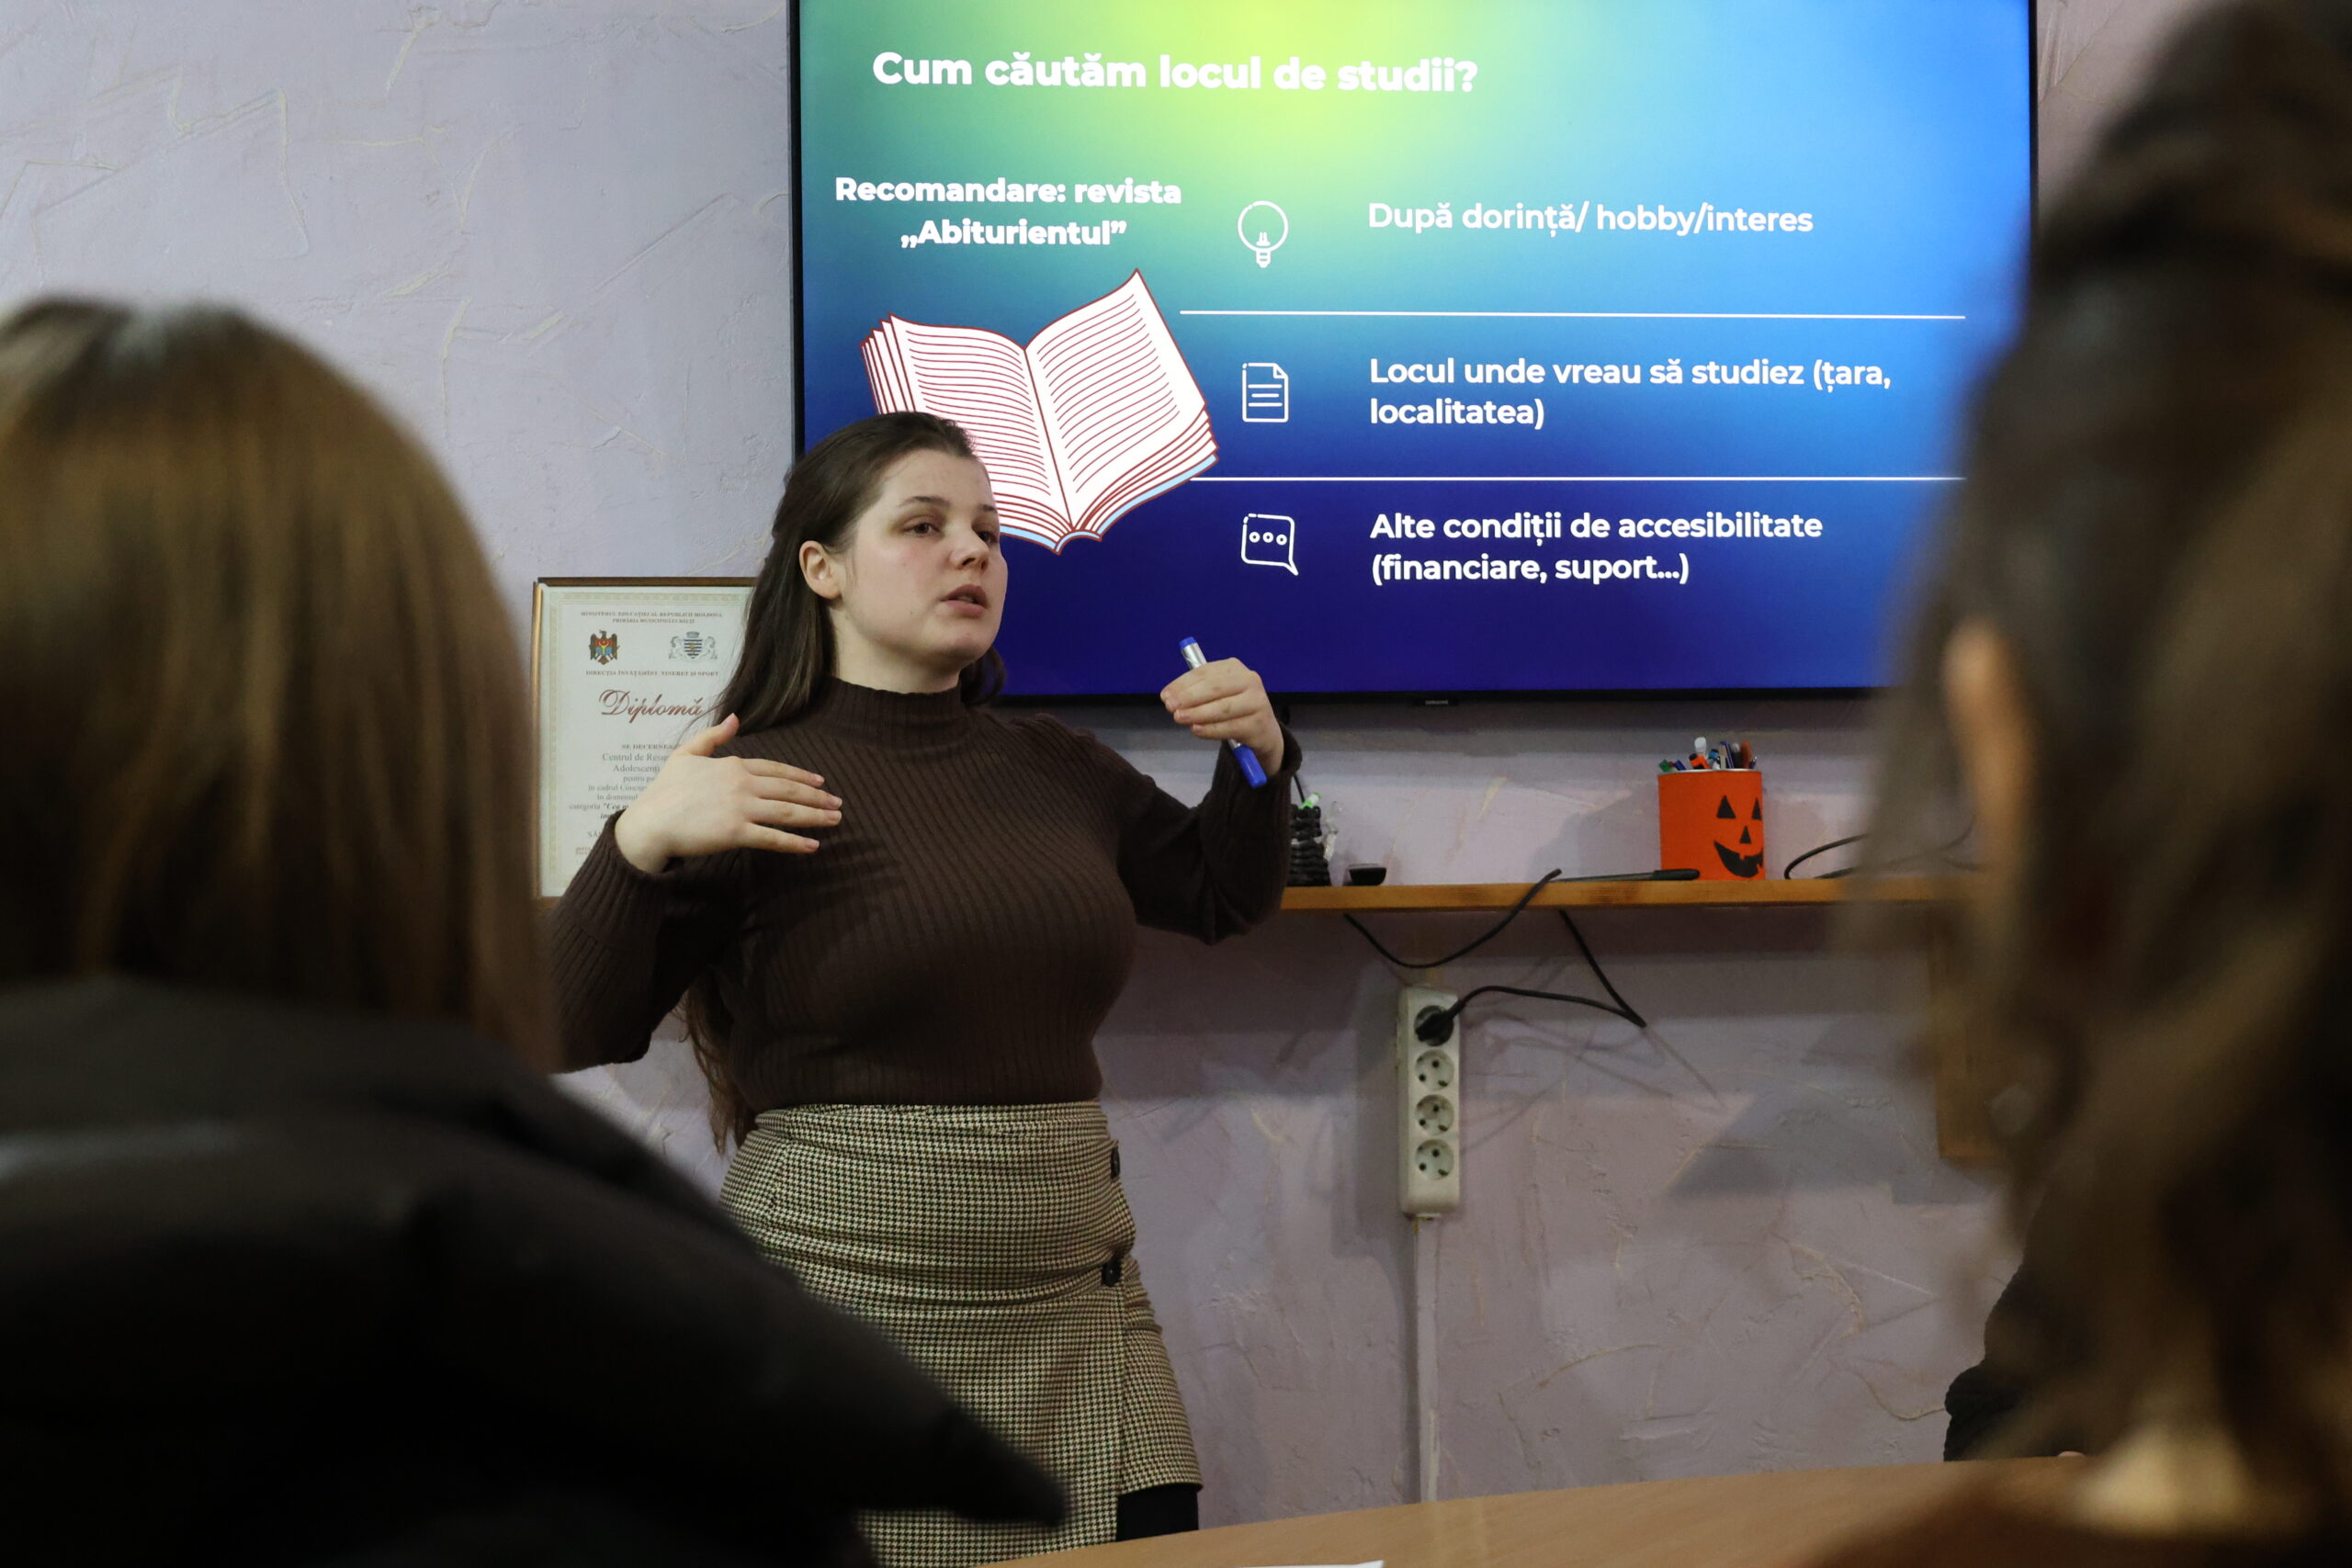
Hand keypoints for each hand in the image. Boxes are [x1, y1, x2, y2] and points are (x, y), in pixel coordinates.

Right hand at [612, 714, 840, 872]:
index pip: (776, 770)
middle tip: (838, 804)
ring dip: (815, 816)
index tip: (820, 782)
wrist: (649, 822)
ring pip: (787, 812)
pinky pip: (772, 838)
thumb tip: (735, 718)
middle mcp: (741, 784)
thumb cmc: (664, 791)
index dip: (801, 776)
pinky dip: (795, 842)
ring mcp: (740, 808)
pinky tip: (813, 846)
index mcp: (732, 766)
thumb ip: (712, 737)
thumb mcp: (685, 755)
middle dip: (817, 797)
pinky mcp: (736, 833)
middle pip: (789, 790)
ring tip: (835, 821)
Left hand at [1160, 657, 1282, 773]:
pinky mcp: (1259, 723)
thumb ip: (1196, 693)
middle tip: (1170, 707)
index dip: (1183, 684)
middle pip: (1214, 688)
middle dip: (1189, 697)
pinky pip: (1230, 727)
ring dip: (1197, 713)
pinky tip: (1197, 730)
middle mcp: (1249, 680)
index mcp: (1234, 668)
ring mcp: (1257, 701)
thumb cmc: (1234, 708)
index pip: (1205, 673)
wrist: (1263, 730)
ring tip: (1180, 718)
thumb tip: (1170, 697)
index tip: (1165, 695)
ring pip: (1223, 707)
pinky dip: (1211, 729)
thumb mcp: (1217, 694)